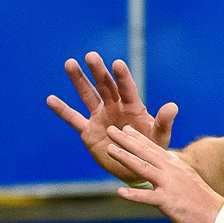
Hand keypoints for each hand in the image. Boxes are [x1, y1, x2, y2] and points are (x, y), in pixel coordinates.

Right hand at [47, 53, 179, 183]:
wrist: (137, 167)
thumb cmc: (152, 149)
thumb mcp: (160, 137)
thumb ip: (164, 122)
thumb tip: (173, 106)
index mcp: (133, 107)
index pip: (127, 89)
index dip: (122, 77)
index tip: (118, 63)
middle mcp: (115, 107)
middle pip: (105, 86)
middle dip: (98, 71)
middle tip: (91, 55)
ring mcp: (100, 117)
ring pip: (87, 96)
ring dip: (79, 80)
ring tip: (70, 63)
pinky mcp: (88, 131)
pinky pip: (73, 119)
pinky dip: (62, 110)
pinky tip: (50, 99)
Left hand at [104, 127, 223, 222]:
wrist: (216, 215)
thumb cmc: (202, 199)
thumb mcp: (188, 177)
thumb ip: (174, 169)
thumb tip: (167, 161)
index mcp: (175, 164)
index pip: (153, 147)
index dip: (138, 137)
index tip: (125, 128)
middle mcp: (170, 170)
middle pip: (144, 152)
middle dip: (126, 140)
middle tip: (110, 130)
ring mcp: (168, 184)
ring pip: (143, 168)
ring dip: (125, 158)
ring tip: (109, 150)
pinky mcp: (168, 201)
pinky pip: (148, 197)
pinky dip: (134, 194)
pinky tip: (120, 191)